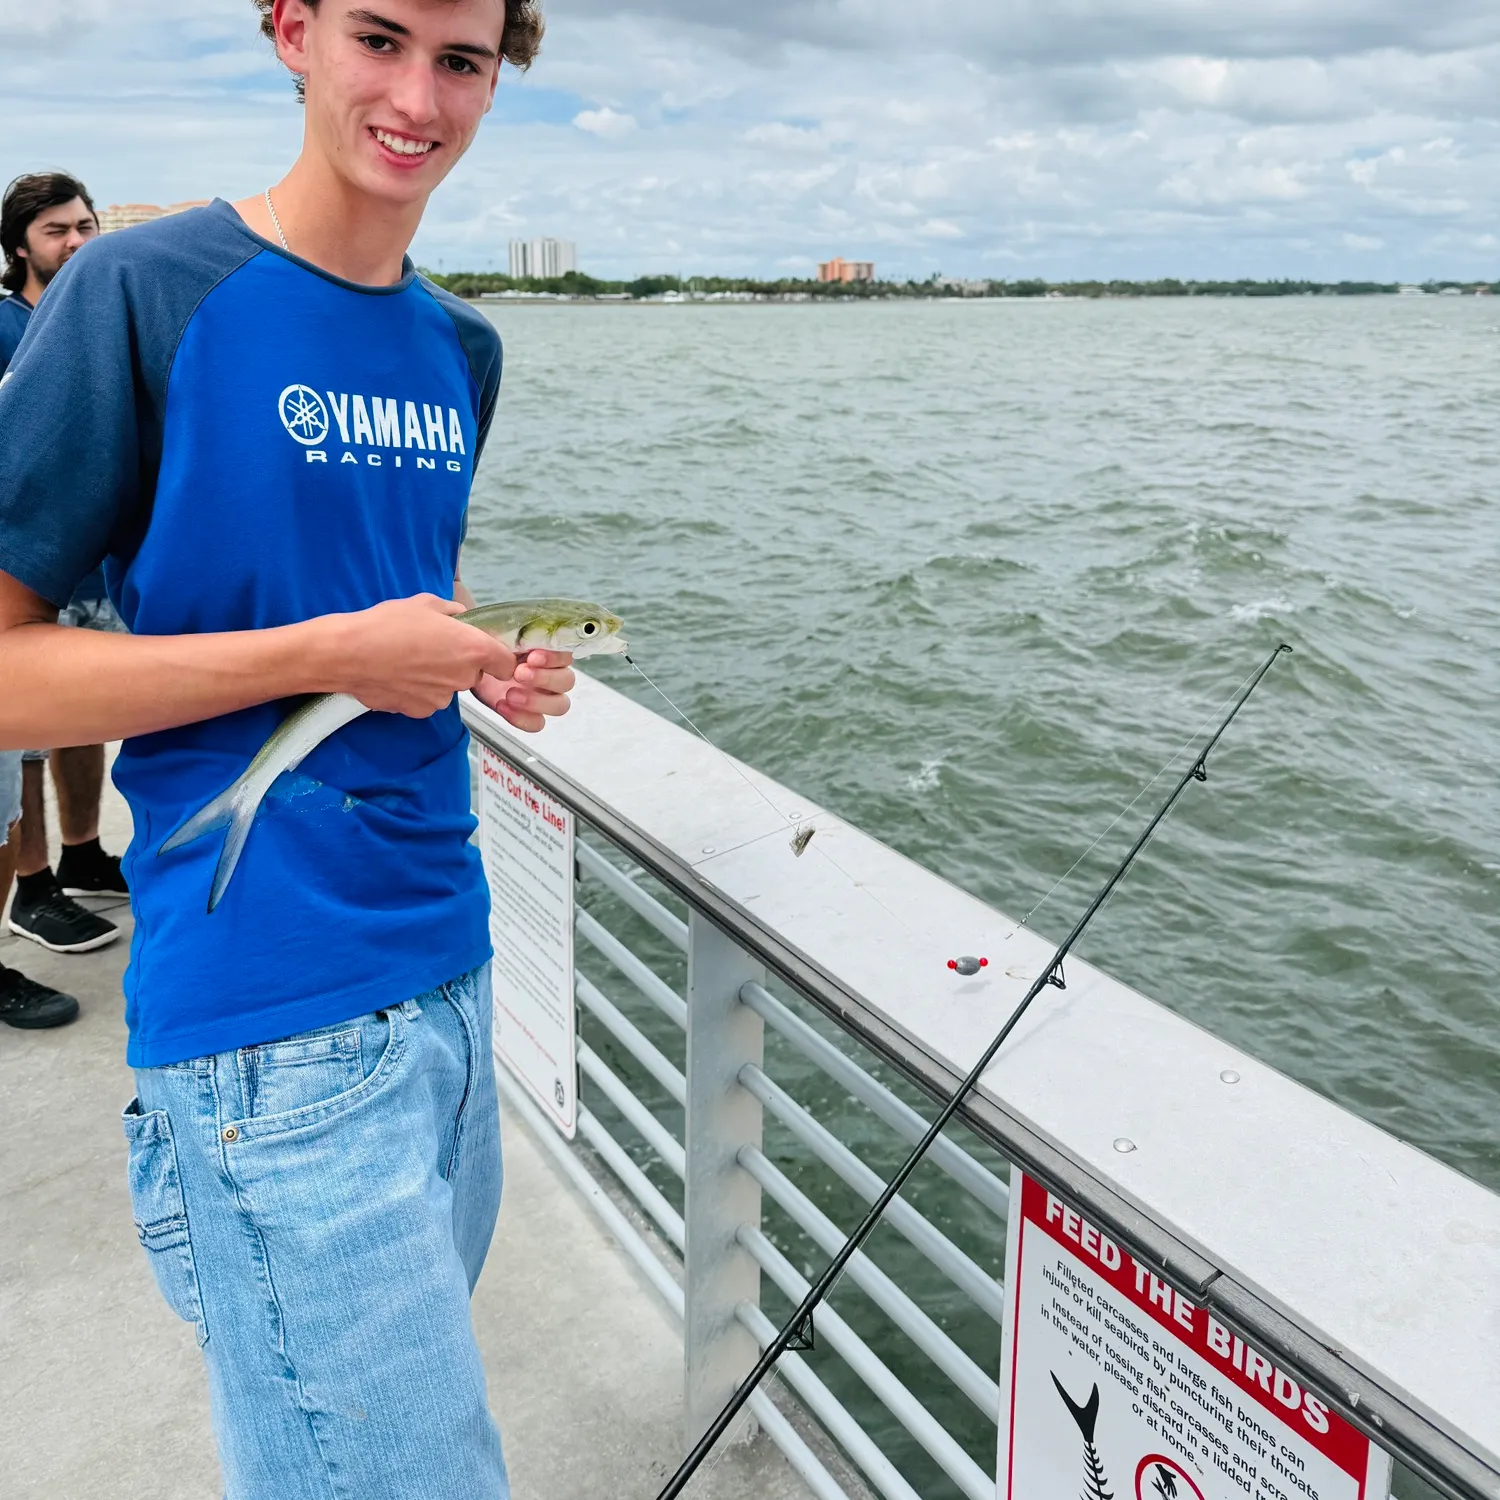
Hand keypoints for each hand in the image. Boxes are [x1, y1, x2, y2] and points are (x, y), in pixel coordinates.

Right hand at [324, 594, 517, 717]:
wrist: (349, 653)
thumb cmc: (387, 624)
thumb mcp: (425, 604)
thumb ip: (452, 612)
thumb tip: (460, 616)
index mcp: (473, 649)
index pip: (507, 664)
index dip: (497, 657)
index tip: (484, 651)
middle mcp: (462, 678)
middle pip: (474, 674)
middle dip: (460, 663)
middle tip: (434, 647)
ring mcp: (442, 698)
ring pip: (449, 687)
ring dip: (438, 677)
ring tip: (410, 659)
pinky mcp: (420, 711)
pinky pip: (427, 699)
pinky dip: (418, 690)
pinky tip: (399, 674)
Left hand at [472, 648, 574, 732]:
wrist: (468, 667)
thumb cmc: (488, 651)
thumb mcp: (497, 639)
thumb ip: (511, 642)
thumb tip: (514, 651)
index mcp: (548, 653)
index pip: (566, 656)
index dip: (553, 658)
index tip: (532, 657)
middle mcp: (551, 675)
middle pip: (567, 681)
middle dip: (544, 678)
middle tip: (519, 673)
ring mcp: (543, 697)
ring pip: (560, 705)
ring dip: (537, 701)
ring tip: (510, 694)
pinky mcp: (529, 715)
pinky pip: (538, 723)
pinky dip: (521, 717)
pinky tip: (502, 705)